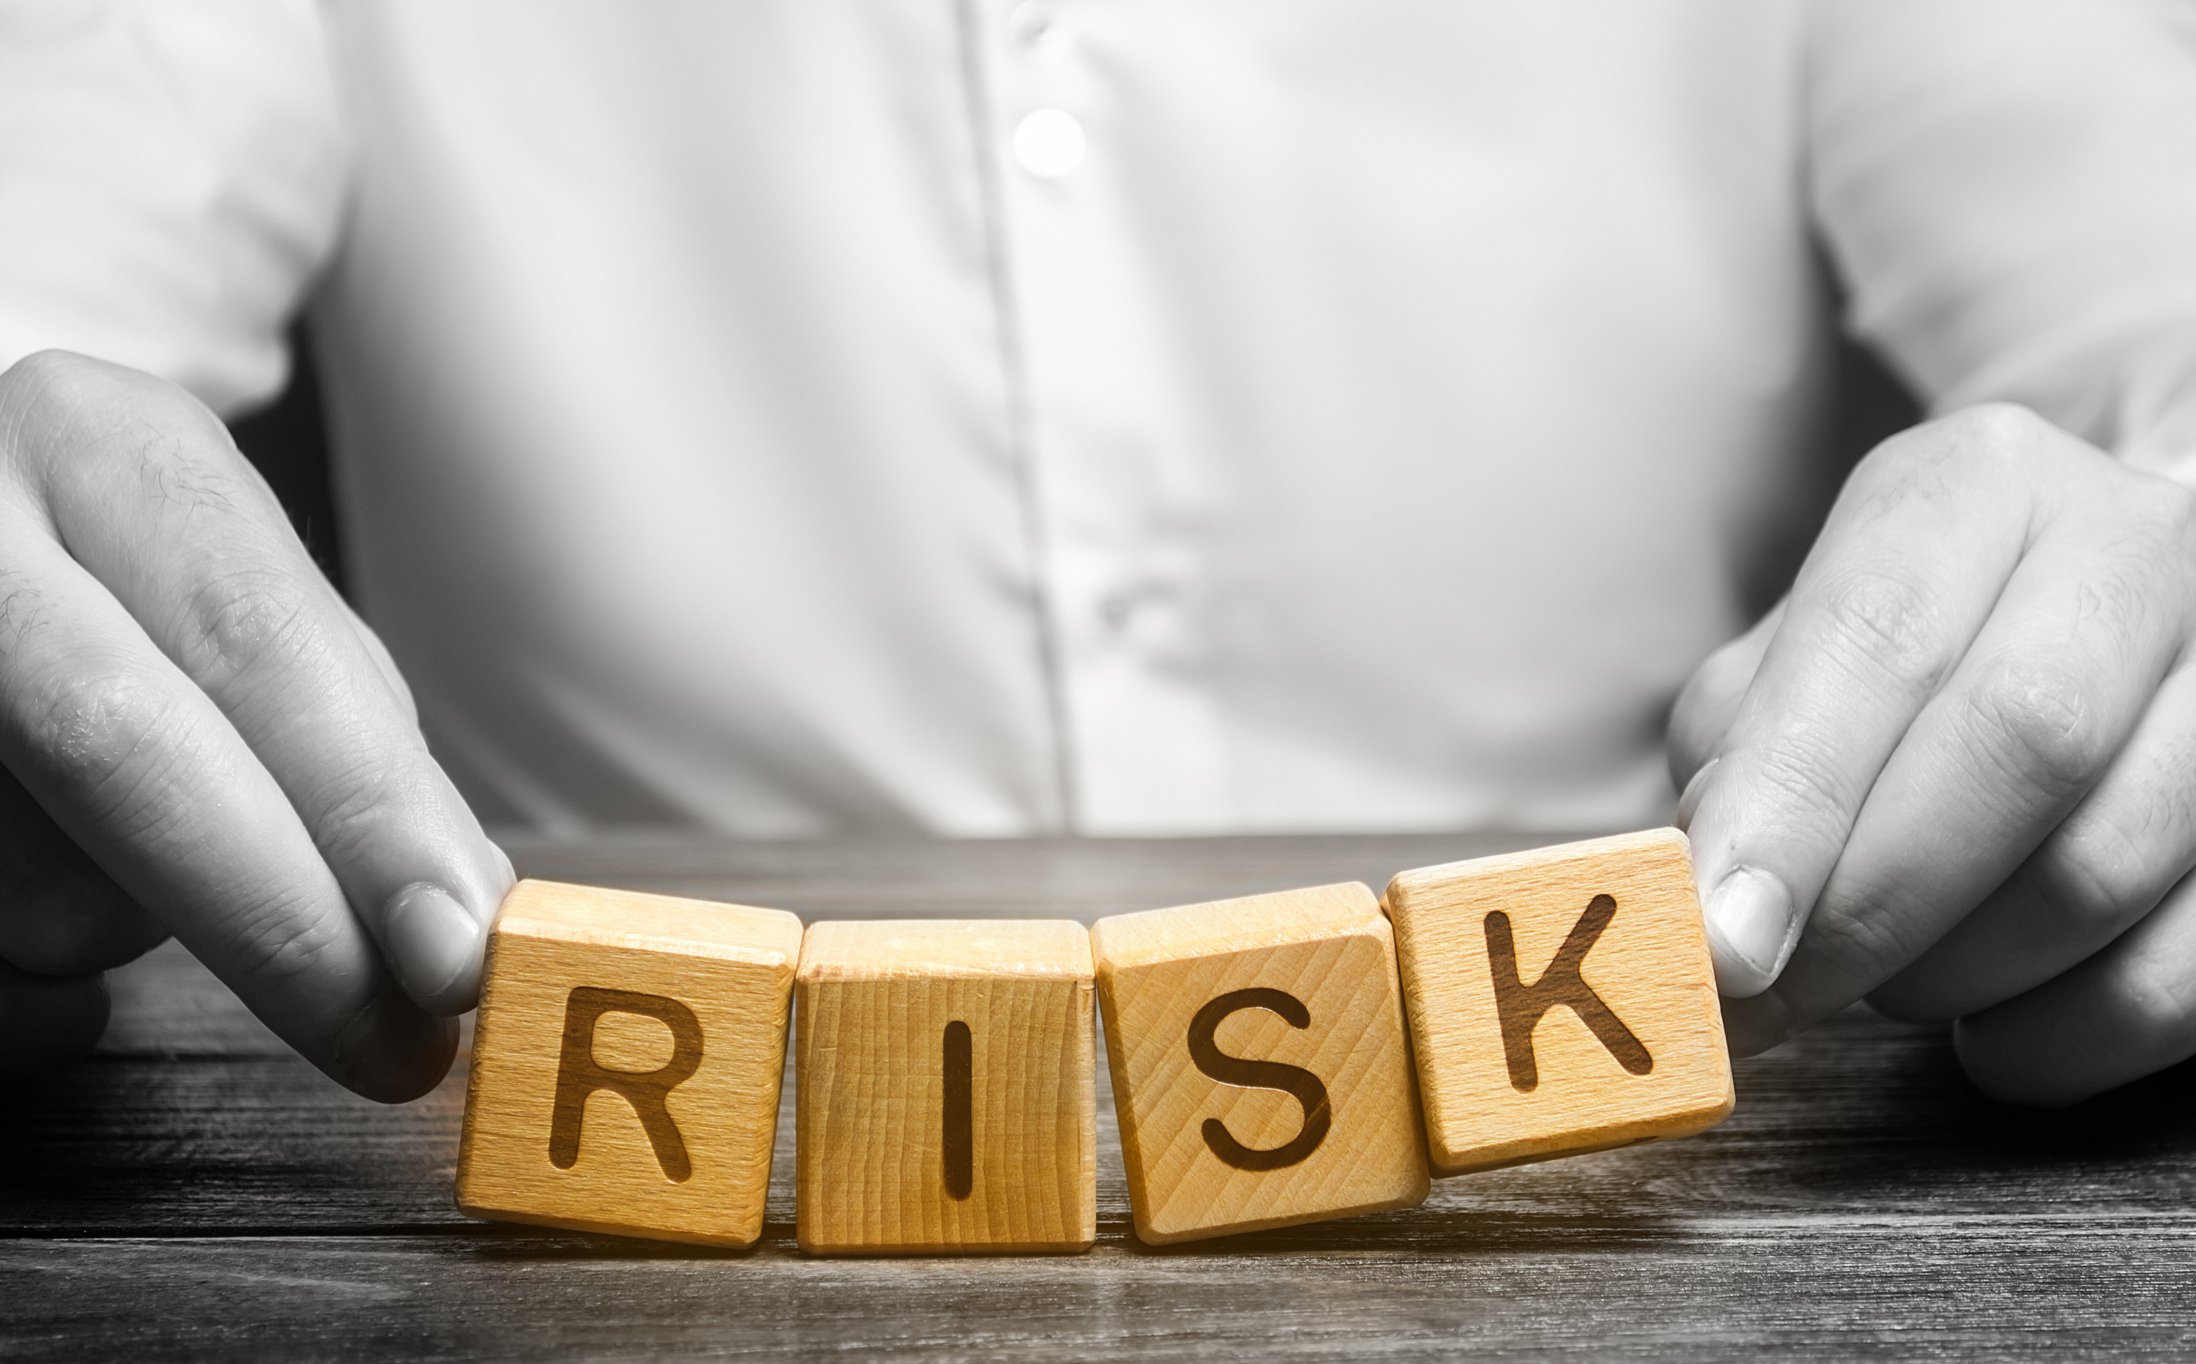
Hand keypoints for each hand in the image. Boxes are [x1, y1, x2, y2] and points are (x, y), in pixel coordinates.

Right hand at [0, 351, 510, 1098]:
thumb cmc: (110, 590)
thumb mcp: (230, 602)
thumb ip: (347, 741)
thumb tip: (460, 914)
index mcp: (106, 448)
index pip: (259, 644)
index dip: (363, 811)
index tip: (454, 947)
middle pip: (122, 743)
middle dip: (279, 920)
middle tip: (397, 1045)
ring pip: (28, 883)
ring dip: (107, 930)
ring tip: (97, 857)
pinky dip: (22, 992)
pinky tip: (19, 918)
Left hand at [1671, 403, 2195, 1104]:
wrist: (2094, 611)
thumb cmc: (1908, 653)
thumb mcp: (1796, 654)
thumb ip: (1739, 753)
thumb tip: (1714, 897)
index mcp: (1978, 486)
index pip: (1878, 640)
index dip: (1794, 805)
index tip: (1725, 944)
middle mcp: (2138, 546)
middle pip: (2019, 741)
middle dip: (1871, 904)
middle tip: (1779, 998)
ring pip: (2103, 869)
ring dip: (1957, 974)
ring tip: (1889, 980)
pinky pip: (2180, 974)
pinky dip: (2058, 1035)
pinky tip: (1993, 1027)